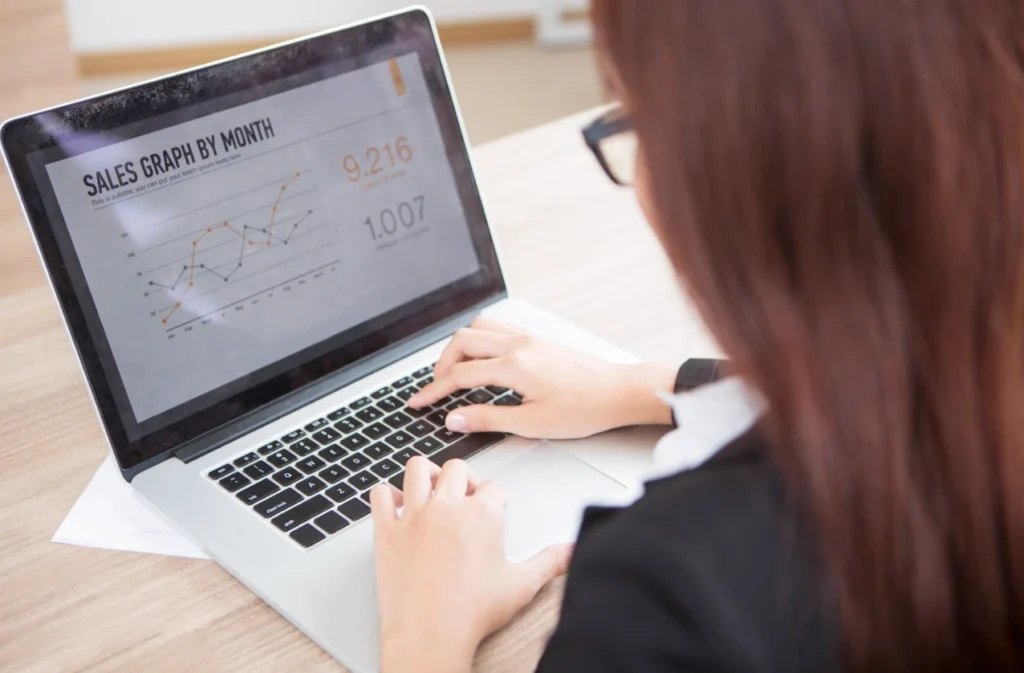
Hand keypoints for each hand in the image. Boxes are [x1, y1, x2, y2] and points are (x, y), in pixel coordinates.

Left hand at [372, 458, 571, 672]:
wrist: (430, 632)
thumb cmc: (472, 611)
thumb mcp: (522, 585)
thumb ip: (551, 562)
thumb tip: (572, 551)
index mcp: (483, 513)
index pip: (495, 487)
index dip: (499, 496)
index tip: (497, 505)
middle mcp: (448, 506)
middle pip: (457, 468)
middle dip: (465, 478)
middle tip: (467, 494)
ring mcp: (415, 515)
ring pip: (417, 469)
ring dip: (426, 473)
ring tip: (432, 487)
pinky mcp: (387, 531)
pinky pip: (380, 496)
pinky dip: (386, 495)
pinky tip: (396, 504)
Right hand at [409, 316, 675, 438]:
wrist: (619, 391)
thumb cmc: (584, 409)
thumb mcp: (533, 424)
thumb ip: (488, 420)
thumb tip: (455, 419)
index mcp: (514, 366)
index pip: (459, 375)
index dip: (434, 390)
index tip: (418, 402)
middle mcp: (518, 344)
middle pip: (461, 343)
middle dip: (441, 365)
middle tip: (435, 389)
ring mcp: (528, 337)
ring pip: (478, 329)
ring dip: (459, 348)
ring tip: (455, 372)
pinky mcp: (537, 337)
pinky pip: (497, 328)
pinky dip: (480, 340)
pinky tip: (482, 358)